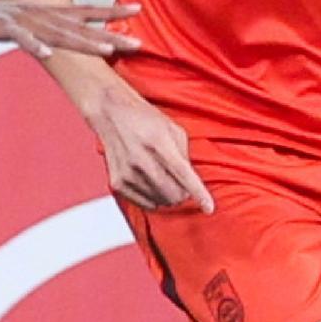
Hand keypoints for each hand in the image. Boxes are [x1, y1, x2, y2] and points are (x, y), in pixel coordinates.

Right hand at [0, 0, 140, 61]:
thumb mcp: (19, 27)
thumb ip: (41, 33)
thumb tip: (60, 44)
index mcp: (43, 12)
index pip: (85, 11)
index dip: (111, 12)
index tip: (137, 12)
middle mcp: (37, 13)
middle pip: (80, 24)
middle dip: (110, 33)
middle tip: (138, 43)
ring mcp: (20, 20)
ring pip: (58, 31)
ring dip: (82, 41)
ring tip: (107, 50)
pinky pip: (20, 38)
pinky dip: (34, 45)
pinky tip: (48, 54)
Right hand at [85, 83, 215, 213]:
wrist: (111, 113)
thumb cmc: (144, 119)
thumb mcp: (173, 129)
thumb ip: (184, 156)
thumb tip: (190, 183)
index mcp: (159, 142)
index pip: (183, 174)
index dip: (199, 194)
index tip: (209, 208)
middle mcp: (141, 159)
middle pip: (173, 194)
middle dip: (183, 194)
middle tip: (182, 185)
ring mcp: (127, 173)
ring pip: (160, 201)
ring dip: (168, 195)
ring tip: (163, 178)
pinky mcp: (117, 182)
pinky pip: (144, 203)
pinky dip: (153, 198)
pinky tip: (151, 184)